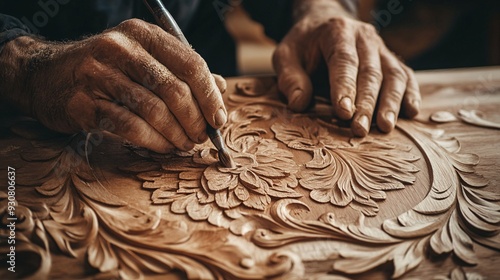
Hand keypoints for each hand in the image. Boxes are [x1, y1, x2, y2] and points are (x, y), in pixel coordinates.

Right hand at [0, 19, 226, 152]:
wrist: (46, 76)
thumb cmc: (107, 70)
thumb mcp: (144, 59)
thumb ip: (181, 71)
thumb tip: (220, 89)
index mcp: (142, 34)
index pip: (190, 64)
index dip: (210, 96)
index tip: (219, 119)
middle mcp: (120, 48)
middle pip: (174, 89)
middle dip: (195, 120)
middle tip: (201, 137)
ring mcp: (98, 74)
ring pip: (154, 110)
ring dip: (177, 134)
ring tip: (185, 144)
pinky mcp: (83, 102)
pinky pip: (130, 127)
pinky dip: (154, 141)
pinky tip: (163, 147)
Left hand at [273, 6, 420, 135]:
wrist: (323, 25)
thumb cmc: (303, 46)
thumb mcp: (286, 56)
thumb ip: (290, 78)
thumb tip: (299, 104)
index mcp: (337, 32)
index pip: (344, 61)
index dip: (345, 87)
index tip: (343, 113)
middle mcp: (364, 37)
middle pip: (370, 71)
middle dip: (366, 103)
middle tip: (360, 129)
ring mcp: (381, 48)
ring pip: (393, 74)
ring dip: (390, 102)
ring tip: (385, 127)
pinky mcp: (391, 59)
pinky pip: (406, 74)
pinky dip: (410, 93)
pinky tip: (410, 112)